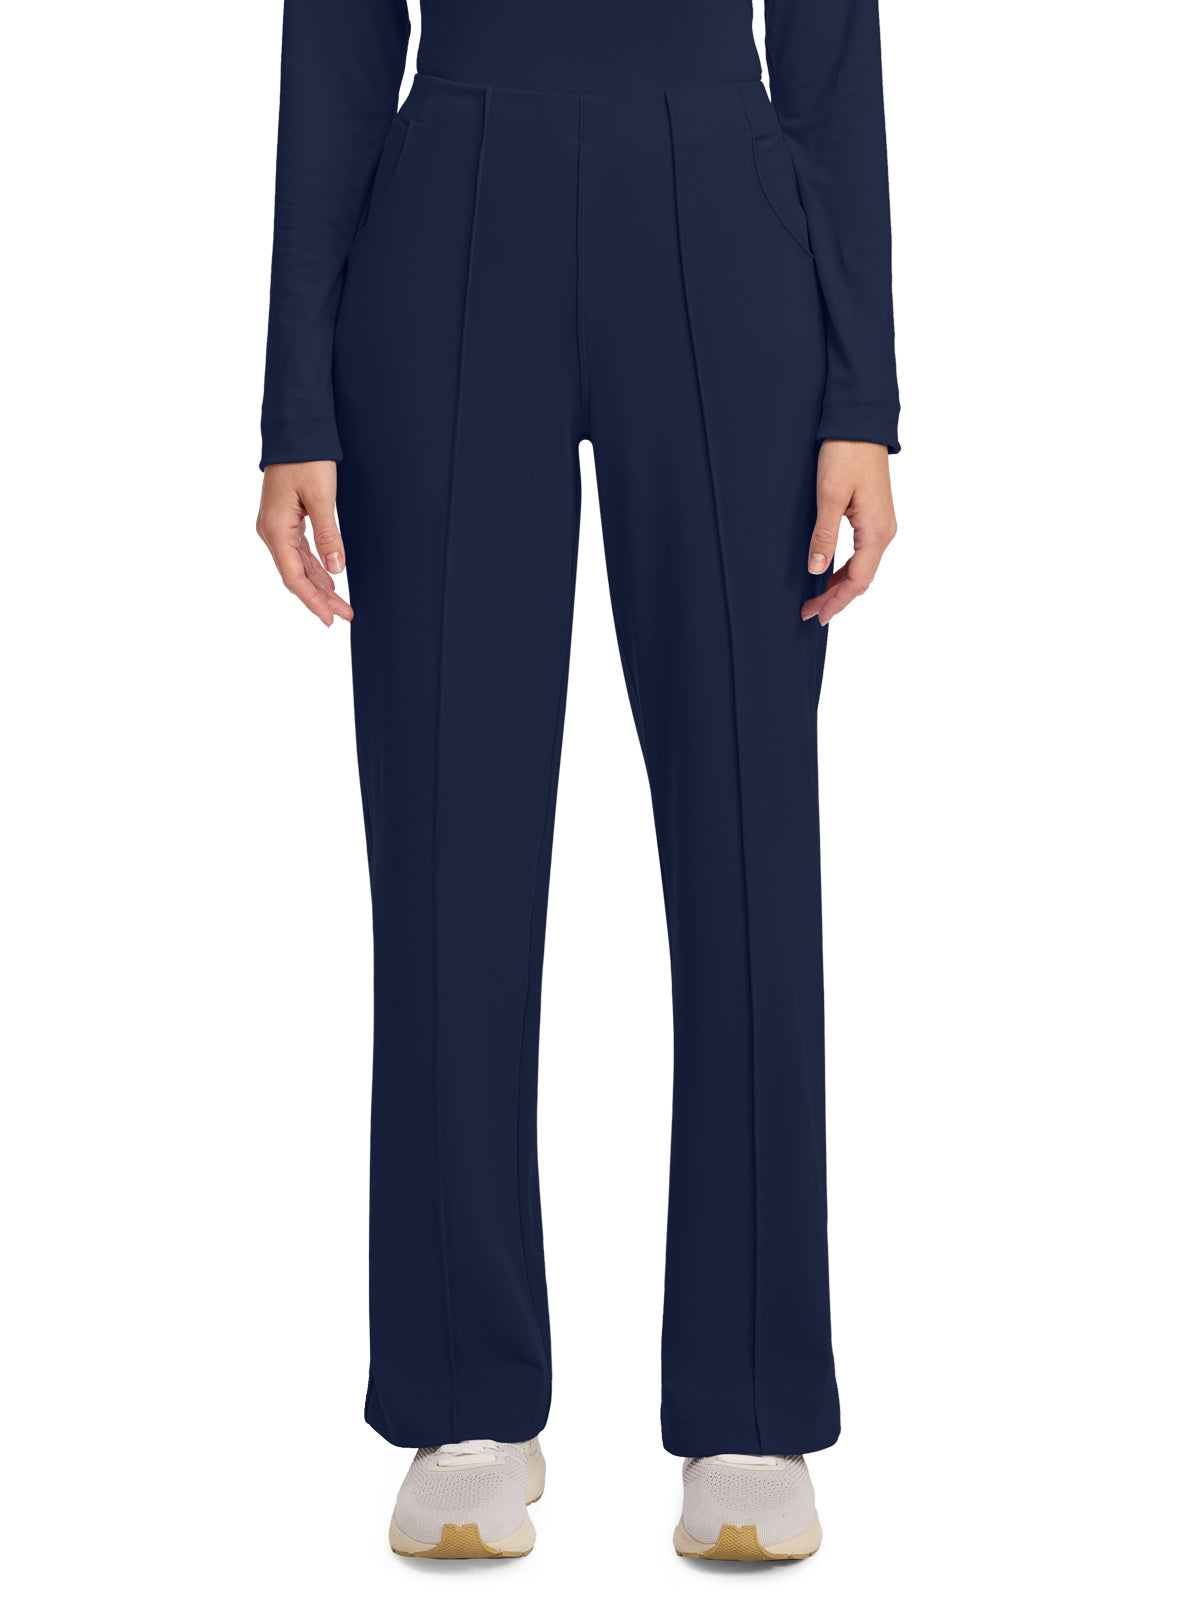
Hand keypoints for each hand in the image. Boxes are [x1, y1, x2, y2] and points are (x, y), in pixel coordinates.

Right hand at [256, 461, 353, 626]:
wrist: (294, 431)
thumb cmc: (306, 459)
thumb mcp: (321, 496)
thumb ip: (328, 534)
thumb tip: (336, 568)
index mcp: (276, 529)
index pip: (294, 576)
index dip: (313, 601)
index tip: (331, 618)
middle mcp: (271, 531)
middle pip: (296, 575)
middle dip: (320, 598)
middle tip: (345, 616)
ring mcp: (276, 526)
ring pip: (298, 566)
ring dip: (319, 585)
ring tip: (341, 604)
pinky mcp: (284, 520)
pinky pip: (298, 552)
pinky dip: (314, 567)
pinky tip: (328, 579)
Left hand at [801, 440, 896, 625]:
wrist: (861, 423)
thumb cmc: (846, 454)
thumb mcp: (829, 497)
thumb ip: (824, 536)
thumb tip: (816, 570)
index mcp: (876, 531)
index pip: (857, 581)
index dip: (835, 601)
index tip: (814, 614)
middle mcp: (885, 531)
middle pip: (862, 579)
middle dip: (837, 598)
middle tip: (810, 611)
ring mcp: (883, 524)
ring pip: (863, 567)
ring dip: (841, 585)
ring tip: (817, 597)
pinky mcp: (876, 516)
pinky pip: (864, 553)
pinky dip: (847, 568)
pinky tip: (831, 572)